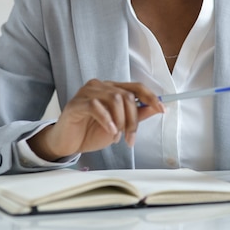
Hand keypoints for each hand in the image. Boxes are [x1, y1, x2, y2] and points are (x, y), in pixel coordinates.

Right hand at [28, 79, 164, 161]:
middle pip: (127, 96)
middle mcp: (100, 86)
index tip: (162, 110)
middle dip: (133, 119)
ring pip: (114, 99)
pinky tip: (109, 131)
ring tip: (116, 137)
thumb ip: (135, 115)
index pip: (136, 87)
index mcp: (112, 89)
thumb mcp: (119, 126)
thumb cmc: (91, 132)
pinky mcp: (76, 103)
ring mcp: (87, 92)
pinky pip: (96, 106)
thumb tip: (155, 108)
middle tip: (130, 138)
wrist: (67, 143)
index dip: (151, 97)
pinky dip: (107, 120)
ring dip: (120, 122)